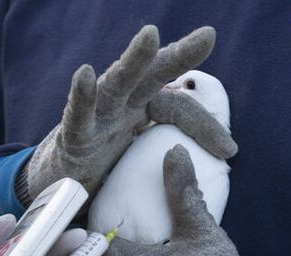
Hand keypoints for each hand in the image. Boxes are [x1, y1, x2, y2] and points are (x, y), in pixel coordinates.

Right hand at [24, 25, 236, 204]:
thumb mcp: (141, 164)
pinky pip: (77, 116)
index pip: (178, 107)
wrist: (60, 186)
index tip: (229, 151)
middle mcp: (121, 108)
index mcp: (140, 113)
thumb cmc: (103, 169)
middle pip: (151, 77)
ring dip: (133, 60)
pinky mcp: (72, 139)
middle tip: (208, 36)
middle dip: (178, 56)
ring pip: (115, 84)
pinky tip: (84, 74)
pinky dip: (81, 96)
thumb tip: (210, 170)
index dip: (205, 124)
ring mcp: (96, 119)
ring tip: (150, 35)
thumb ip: (165, 156)